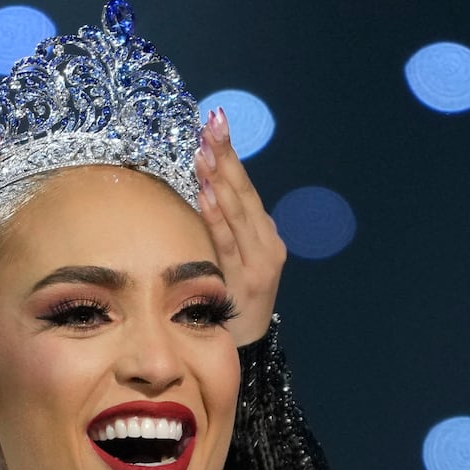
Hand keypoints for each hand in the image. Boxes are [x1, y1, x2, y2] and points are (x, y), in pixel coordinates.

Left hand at [193, 107, 282, 346]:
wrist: (249, 347)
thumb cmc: (234, 302)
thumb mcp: (234, 261)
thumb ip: (226, 230)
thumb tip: (202, 189)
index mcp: (265, 234)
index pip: (245, 188)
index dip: (230, 154)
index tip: (215, 122)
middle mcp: (268, 243)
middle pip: (244, 192)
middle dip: (226, 154)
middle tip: (210, 122)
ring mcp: (260, 261)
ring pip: (237, 212)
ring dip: (219, 178)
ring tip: (204, 149)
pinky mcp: (247, 279)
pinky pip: (227, 242)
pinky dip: (217, 216)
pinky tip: (205, 194)